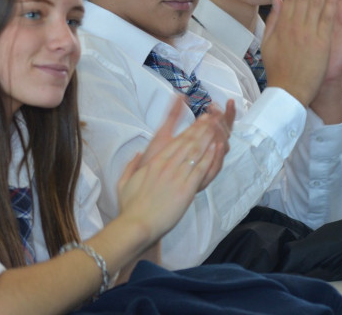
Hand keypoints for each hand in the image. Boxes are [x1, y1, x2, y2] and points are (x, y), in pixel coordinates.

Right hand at [117, 102, 220, 243]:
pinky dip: (209, 156)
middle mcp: (167, 165)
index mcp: (154, 162)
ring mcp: (177, 176)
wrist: (137, 224)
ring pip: (196, 152)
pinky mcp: (186, 188)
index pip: (175, 141)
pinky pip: (200, 168)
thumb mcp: (124, 182)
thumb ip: (130, 166)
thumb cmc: (130, 207)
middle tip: (211, 117)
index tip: (197, 121)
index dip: (188, 130)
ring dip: (207, 138)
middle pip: (187, 142)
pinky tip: (216, 147)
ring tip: (217, 127)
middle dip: (201, 128)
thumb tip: (137, 155)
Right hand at [261, 0, 339, 105]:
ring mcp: (307, 33)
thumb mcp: (268, 43)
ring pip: (317, 1)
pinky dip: (331, 2)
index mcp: (282, 25)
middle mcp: (294, 25)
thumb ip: (273, 20)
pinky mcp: (320, 43)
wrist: (288, 92)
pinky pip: (326, 18)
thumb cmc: (279, 70)